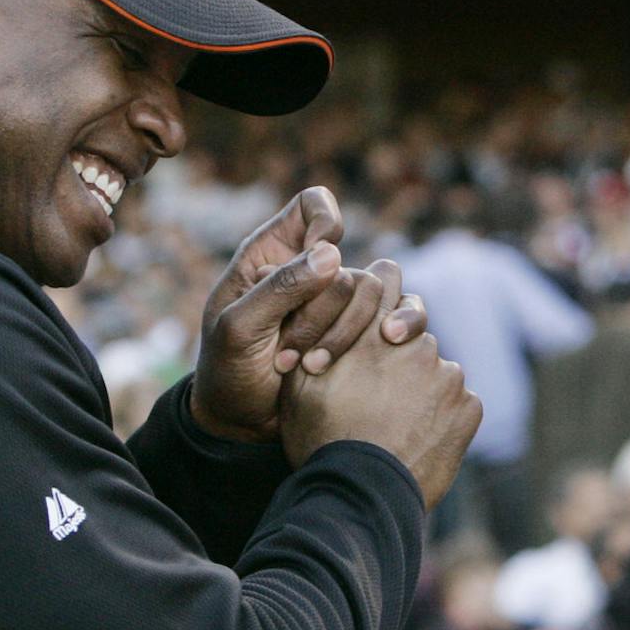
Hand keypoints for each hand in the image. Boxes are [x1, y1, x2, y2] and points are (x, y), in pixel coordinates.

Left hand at [191, 187, 430, 441]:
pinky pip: (402, 315)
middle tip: (289, 348)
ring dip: (348, 330)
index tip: (320, 257)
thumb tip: (333, 252)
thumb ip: (281, 288)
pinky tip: (387, 346)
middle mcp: (312, 272)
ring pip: (375, 290)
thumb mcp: (239, 328)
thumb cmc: (228, 371)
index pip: (313, 205)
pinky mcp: (366, 334)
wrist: (244, 423)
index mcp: (273, 255)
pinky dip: (399, 328)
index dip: (324, 221)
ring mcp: (342, 304)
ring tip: (313, 366)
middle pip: (346, 261)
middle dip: (324, 308)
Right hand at [279, 260, 481, 502]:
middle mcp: (418, 343)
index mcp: (374, 328)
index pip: (387, 277)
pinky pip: (457, 403)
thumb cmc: (321, 439)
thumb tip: (318, 316)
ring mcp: (449, 375)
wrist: (361, 493)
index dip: (383, 292)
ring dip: (421, 387)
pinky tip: (417, 438)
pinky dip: (441, 416)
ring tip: (395, 423)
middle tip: (378, 391)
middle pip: (413, 331)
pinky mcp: (469, 407)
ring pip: (436, 370)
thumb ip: (316, 342)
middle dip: (400, 351)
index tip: (377, 315)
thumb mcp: (299, 387)